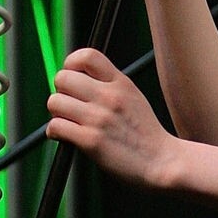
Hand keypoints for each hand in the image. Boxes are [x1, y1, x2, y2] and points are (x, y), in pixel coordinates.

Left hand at [46, 47, 176, 188]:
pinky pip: (56, 126)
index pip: (86, 55)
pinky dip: (55, 132)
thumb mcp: (133, 97)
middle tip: (70, 105)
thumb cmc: (145, 134)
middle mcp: (109, 97)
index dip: (71, 64)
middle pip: (63, 78)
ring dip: (57, 113)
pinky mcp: (91, 141)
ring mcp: (99, 118)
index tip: (73, 78)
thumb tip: (77, 79)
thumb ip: (109, 85)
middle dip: (61, 92)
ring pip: (55, 102)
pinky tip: (66, 136)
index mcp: (120, 83)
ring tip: (69, 122)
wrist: (162, 162)